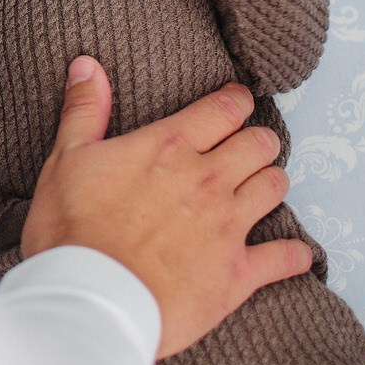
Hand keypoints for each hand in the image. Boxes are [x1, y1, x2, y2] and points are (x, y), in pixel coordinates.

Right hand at [21, 58, 312, 358]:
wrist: (91, 300)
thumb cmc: (72, 230)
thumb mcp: (66, 159)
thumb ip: (84, 109)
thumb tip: (87, 64)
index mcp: (170, 146)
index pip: (223, 108)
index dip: (236, 100)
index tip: (238, 101)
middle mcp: (208, 179)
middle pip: (258, 144)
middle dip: (259, 140)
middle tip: (251, 145)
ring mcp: (227, 226)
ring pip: (275, 187)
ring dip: (272, 182)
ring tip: (264, 186)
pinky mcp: (237, 273)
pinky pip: (284, 257)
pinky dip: (294, 255)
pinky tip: (298, 254)